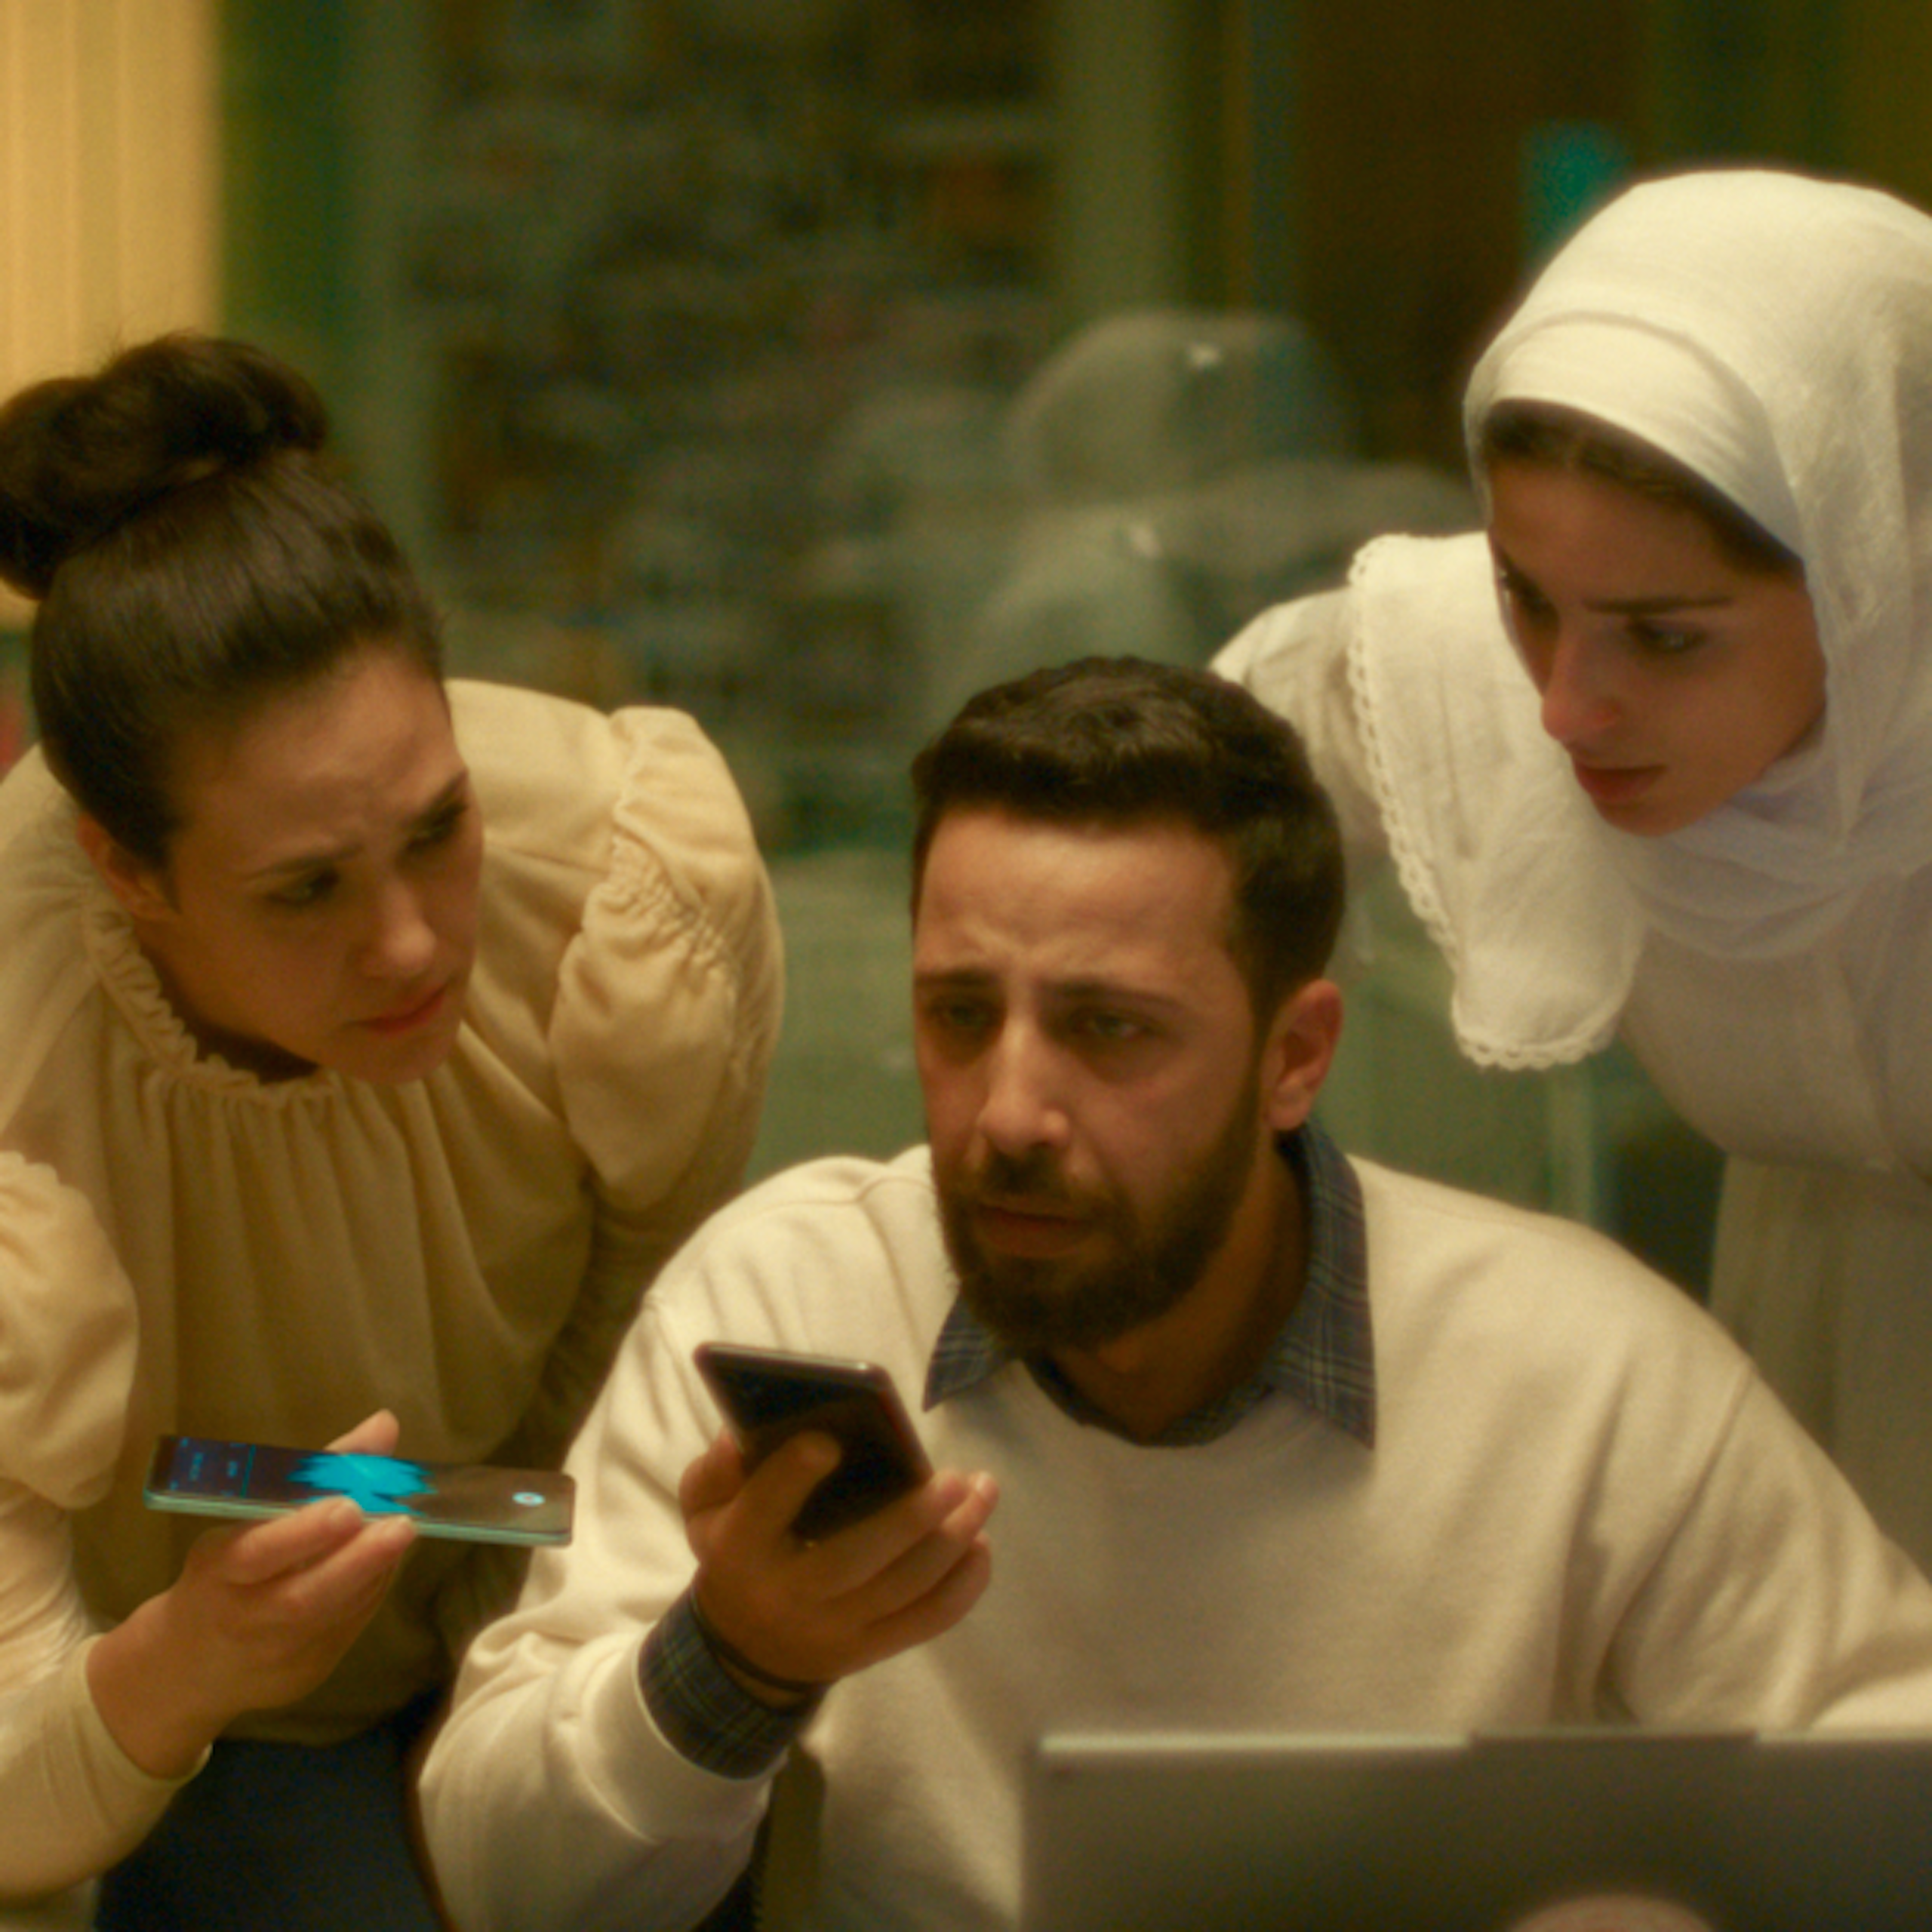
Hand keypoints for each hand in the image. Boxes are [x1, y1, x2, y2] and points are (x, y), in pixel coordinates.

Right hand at [87, 1411, 419, 1776]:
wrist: (187, 1667)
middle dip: (358, 1560)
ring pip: (335, 1615)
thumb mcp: (247, 1519)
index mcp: (217, 1571)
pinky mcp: (304, 1675)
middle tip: (402, 1524)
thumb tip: (385, 1424)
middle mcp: (243, 1620)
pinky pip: (347, 1629)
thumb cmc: (223, 1574)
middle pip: (303, 1598)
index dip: (304, 1532)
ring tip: (401, 1530)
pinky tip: (385, 1562)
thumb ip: (319, 1470)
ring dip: (375, 1569)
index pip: (257, 1555)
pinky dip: (371, 1590)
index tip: (349, 1507)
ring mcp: (275, 1657)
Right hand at [680, 1429, 995, 1704]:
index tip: (828, 1440)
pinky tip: (982, 1546)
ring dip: (953, 1541)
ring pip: (903, 1589)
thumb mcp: (704, 1512)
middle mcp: (789, 1594)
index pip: (763, 1511)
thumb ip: (717, 1471)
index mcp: (742, 1549)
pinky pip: (925, 1622)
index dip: (792, 1477)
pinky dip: (963, 1586)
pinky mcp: (870, 1650)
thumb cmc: (736, 1556)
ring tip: (983, 1493)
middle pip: (854, 1559)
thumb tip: (742, 1437)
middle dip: (910, 1519)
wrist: (743, 1653)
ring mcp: (835, 1630)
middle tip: (956, 1478)